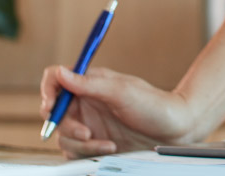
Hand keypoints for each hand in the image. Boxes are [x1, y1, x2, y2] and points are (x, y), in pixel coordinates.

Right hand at [39, 66, 199, 158]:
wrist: (176, 131)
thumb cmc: (154, 106)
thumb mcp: (121, 91)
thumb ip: (88, 83)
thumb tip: (60, 72)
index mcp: (89, 84)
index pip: (55, 81)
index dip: (48, 91)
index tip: (51, 106)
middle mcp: (86, 103)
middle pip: (54, 113)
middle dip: (66, 126)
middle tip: (85, 132)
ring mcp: (89, 124)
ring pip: (64, 136)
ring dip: (81, 143)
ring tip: (107, 143)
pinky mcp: (95, 143)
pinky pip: (76, 152)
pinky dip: (88, 153)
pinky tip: (111, 148)